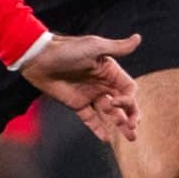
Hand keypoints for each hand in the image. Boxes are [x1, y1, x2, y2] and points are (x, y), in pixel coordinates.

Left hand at [21, 32, 141, 142]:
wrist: (39, 59)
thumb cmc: (67, 50)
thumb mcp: (95, 46)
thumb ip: (118, 47)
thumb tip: (138, 38)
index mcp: (110, 71)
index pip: (129, 89)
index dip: (129, 99)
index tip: (118, 102)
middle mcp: (103, 84)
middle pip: (124, 104)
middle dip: (132, 116)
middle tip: (134, 128)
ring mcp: (90, 96)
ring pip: (111, 114)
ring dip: (121, 125)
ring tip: (131, 138)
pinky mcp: (77, 105)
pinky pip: (91, 120)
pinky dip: (99, 129)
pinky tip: (107, 139)